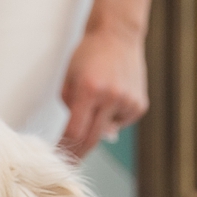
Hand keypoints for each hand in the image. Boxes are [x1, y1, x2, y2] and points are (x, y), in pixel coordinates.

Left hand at [59, 23, 148, 161]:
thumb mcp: (69, 79)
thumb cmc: (88, 55)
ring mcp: (128, 102)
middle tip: (70, 161)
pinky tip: (113, 95)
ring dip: (97, 123)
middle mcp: (111, 97)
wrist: (117, 35)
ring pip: (106, 130)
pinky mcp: (140, 105)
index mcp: (89, 90)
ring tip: (98, 97)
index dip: (64, 146)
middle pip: (91, 139)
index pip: (74, 131)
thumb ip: (70, 108)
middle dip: (79, 152)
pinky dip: (112, 116)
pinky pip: (119, 122)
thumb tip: (75, 137)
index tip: (57, 156)